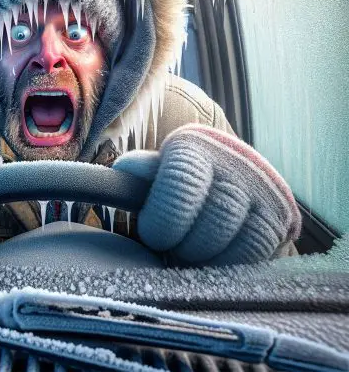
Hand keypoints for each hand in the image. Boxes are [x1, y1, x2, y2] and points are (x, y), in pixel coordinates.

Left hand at [113, 124, 300, 265]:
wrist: (227, 181)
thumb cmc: (176, 183)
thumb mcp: (154, 174)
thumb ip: (139, 175)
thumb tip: (127, 171)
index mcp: (193, 146)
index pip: (183, 181)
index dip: (166, 216)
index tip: (155, 236)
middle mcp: (235, 161)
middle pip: (216, 215)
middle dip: (188, 243)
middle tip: (174, 248)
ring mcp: (264, 189)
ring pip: (242, 236)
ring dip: (210, 256)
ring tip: (192, 254)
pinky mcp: (282, 216)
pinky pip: (259, 250)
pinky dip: (232, 262)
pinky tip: (214, 260)